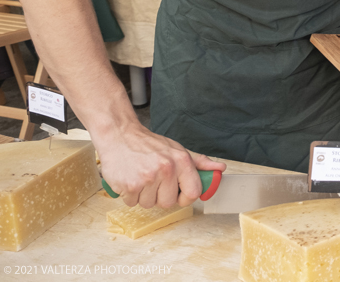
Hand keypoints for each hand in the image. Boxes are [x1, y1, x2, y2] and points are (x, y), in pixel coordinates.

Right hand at [93, 121, 225, 209]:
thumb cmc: (149, 145)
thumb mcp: (177, 149)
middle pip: (168, 203)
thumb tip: (220, 168)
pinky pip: (132, 203)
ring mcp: (147, 178)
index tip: (179, 194)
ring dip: (144, 196)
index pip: (194, 192)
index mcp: (181, 161)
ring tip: (141, 178)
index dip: (186, 198)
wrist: (119, 136)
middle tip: (154, 181)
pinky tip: (130, 179)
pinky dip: (130, 196)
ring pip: (149, 204)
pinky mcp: (129, 186)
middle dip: (160, 196)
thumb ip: (199, 162)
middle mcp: (166, 169)